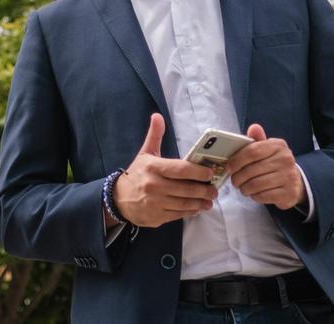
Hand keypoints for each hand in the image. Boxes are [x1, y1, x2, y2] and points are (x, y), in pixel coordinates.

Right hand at [110, 113, 218, 227]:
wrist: (119, 199)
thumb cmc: (137, 174)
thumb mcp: (145, 154)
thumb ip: (155, 136)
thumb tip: (157, 116)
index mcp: (153, 168)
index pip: (180, 170)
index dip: (198, 172)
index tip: (210, 173)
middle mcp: (154, 185)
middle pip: (186, 189)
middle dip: (204, 190)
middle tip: (214, 190)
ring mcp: (155, 203)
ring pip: (184, 204)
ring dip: (200, 203)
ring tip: (209, 201)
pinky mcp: (157, 216)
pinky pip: (178, 214)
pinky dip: (190, 211)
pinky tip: (197, 208)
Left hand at [225, 124, 306, 209]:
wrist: (295, 182)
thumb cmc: (276, 165)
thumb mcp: (268, 149)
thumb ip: (257, 140)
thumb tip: (253, 128)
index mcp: (278, 145)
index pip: (252, 151)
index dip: (237, 160)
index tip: (229, 167)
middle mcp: (285, 159)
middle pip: (251, 170)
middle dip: (238, 177)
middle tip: (235, 181)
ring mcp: (289, 177)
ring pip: (255, 185)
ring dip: (245, 188)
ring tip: (244, 188)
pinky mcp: (288, 193)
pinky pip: (263, 196)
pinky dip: (255, 196)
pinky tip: (255, 193)